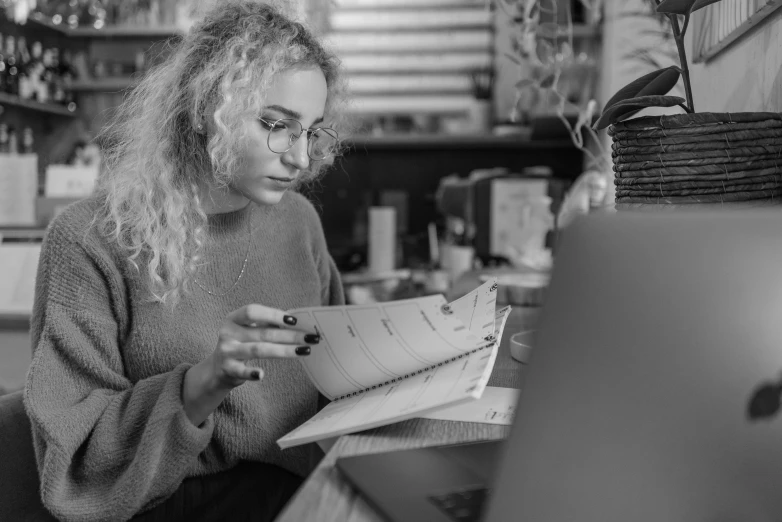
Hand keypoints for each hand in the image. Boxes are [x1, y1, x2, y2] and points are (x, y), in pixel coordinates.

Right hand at [183, 304, 319, 425]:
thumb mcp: (248, 332)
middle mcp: (228, 333)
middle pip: (263, 332)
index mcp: (233, 319)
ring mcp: (227, 351)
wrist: (217, 370)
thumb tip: (298, 324)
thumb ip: (266, 326)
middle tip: (311, 338)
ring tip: (304, 351)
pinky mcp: (227, 370)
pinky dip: (251, 373)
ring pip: (258, 350)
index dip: (273, 314)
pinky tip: (262, 374)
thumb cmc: (241, 345)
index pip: (252, 311)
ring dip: (284, 350)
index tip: (295, 320)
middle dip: (290, 335)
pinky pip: (241, 371)